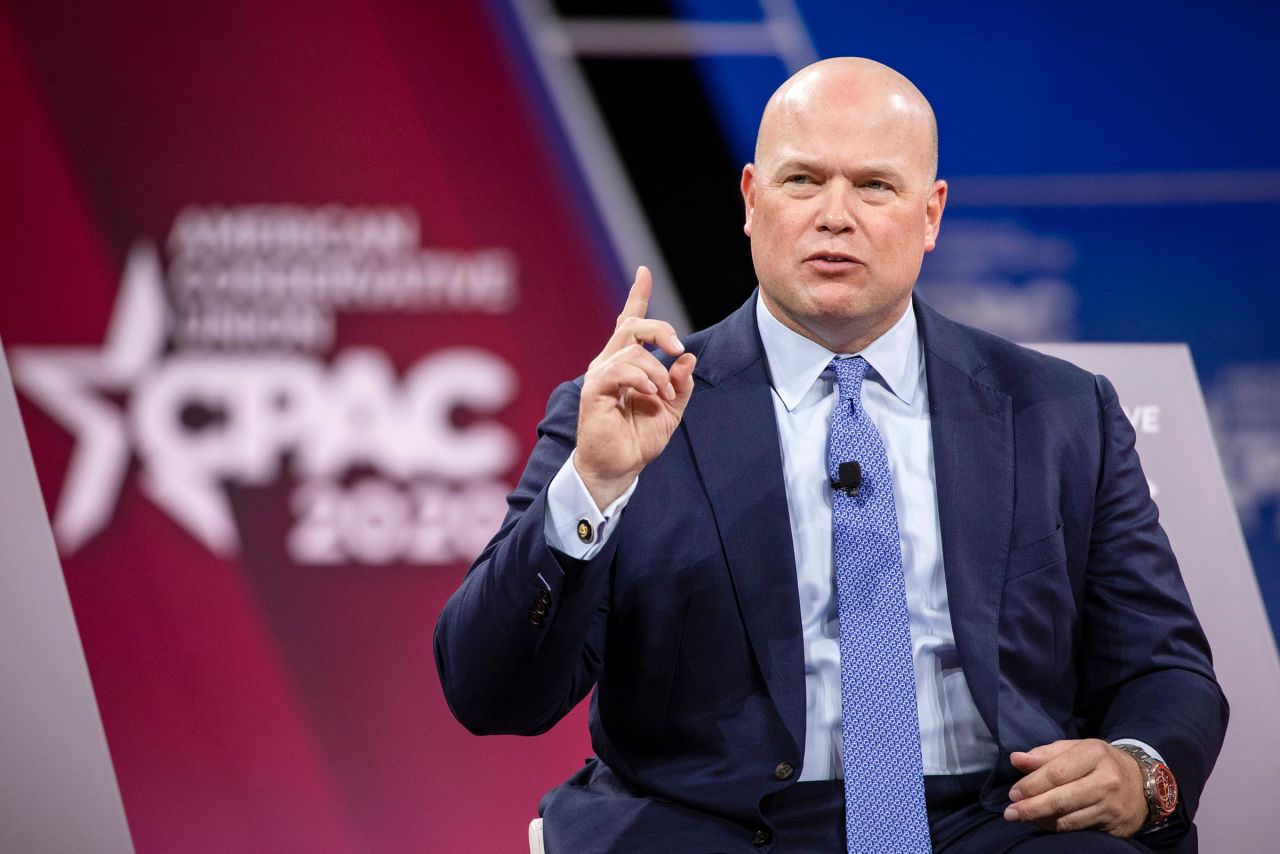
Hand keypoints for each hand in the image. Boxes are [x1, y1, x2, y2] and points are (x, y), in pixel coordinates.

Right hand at [575, 266, 696, 508]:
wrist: (619, 468)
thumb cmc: (639, 440)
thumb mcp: (671, 411)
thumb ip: (680, 385)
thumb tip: (687, 358)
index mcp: (626, 365)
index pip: (629, 323)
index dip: (637, 297)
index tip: (644, 272)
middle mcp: (609, 364)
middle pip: (633, 325)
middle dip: (660, 329)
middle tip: (677, 348)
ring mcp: (600, 375)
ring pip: (633, 350)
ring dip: (657, 370)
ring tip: (663, 394)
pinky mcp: (594, 389)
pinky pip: (621, 369)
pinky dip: (643, 379)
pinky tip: (651, 394)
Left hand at [1003, 739, 1146, 836]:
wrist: (1142, 782)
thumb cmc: (1100, 761)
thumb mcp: (1076, 749)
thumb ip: (1045, 754)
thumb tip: (1016, 759)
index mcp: (1094, 754)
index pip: (1055, 773)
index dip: (1031, 785)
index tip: (1013, 793)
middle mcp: (1107, 780)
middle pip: (1061, 799)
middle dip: (1031, 807)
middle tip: (1010, 812)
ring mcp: (1112, 805)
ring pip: (1068, 818)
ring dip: (1040, 819)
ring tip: (1023, 817)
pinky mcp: (1116, 826)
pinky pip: (1078, 829)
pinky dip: (1057, 827)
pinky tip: (1043, 822)